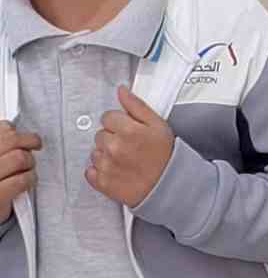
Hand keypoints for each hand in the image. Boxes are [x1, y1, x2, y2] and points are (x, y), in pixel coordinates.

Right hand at [0, 119, 41, 222]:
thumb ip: (3, 147)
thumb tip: (15, 130)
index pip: (1, 129)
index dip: (13, 130)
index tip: (19, 134)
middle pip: (11, 139)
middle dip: (29, 141)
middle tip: (35, 145)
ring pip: (19, 158)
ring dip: (30, 162)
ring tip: (28, 167)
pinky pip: (21, 180)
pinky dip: (30, 178)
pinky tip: (28, 181)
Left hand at [87, 87, 174, 207]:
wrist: (169, 186)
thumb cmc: (166, 156)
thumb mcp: (158, 125)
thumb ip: (137, 106)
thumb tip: (122, 91)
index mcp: (128, 130)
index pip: (107, 117)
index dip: (119, 123)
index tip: (129, 131)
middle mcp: (114, 147)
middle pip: (100, 134)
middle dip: (112, 138)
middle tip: (130, 147)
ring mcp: (106, 165)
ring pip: (95, 152)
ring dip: (106, 155)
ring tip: (125, 160)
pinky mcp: (102, 182)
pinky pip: (90, 171)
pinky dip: (100, 171)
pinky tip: (117, 170)